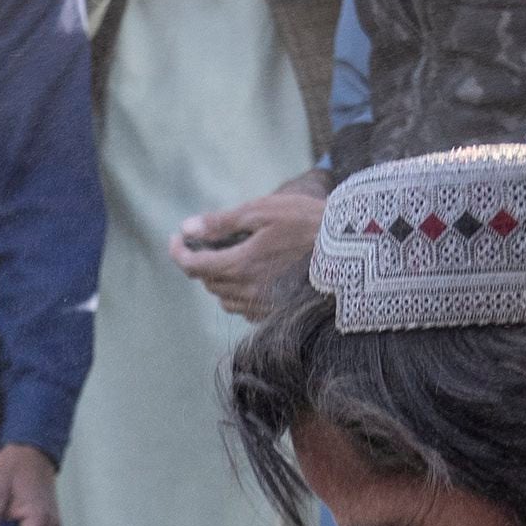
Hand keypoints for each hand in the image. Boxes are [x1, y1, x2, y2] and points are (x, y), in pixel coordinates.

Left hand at [174, 181, 324, 319]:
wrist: (350, 249)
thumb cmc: (307, 222)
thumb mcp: (262, 211)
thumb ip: (221, 223)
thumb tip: (187, 229)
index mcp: (240, 264)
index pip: (192, 266)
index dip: (177, 251)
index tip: (176, 238)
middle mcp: (247, 291)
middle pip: (207, 281)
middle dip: (202, 260)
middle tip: (211, 240)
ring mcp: (262, 306)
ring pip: (224, 298)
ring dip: (220, 278)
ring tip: (234, 256)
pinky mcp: (275, 313)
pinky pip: (244, 308)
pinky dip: (239, 292)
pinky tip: (255, 274)